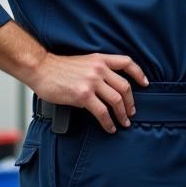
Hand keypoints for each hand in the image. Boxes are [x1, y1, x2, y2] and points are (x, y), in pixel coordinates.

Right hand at [31, 52, 149, 132]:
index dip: (139, 74)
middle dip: (131, 102)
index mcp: (100, 59)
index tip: (145, 84)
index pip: (127, 63)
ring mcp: (92, 82)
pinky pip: (102, 112)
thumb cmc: (58, 67)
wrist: (41, 68)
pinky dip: (108, 122)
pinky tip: (109, 127)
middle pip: (125, 86)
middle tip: (132, 112)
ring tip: (124, 122)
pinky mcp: (83, 95)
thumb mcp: (84, 61)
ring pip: (116, 100)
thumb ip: (98, 70)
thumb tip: (107, 87)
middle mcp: (99, 69)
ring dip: (123, 114)